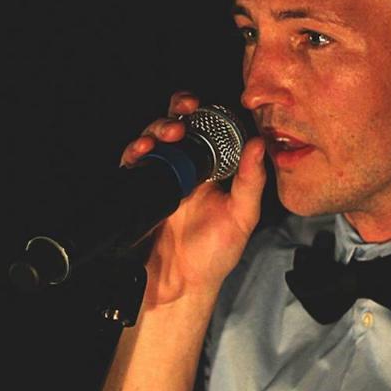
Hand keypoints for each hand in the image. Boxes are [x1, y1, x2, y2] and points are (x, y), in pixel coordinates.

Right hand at [121, 91, 266, 305]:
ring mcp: (160, 178)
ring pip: (153, 138)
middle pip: (176, 125)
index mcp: (210, 169)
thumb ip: (251, 181)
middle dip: (176, 110)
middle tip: (184, 111)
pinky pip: (133, 163)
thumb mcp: (241, 217)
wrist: (181, 284)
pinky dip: (135, 151)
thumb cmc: (214, 255)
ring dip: (156, 128)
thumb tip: (258, 143)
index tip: (203, 105)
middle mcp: (184, 169)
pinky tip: (142, 151)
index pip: (205, 129)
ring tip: (166, 135)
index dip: (203, 111)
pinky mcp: (139, 190)